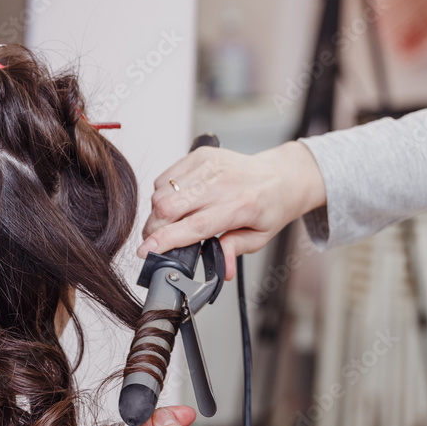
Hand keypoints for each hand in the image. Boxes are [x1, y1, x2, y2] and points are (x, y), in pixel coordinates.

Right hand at [138, 142, 326, 278]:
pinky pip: (166, 177)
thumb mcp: (260, 237)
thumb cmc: (269, 206)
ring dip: (158, 212)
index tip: (146, 251)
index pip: (194, 225)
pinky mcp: (200, 155)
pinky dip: (163, 193)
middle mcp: (223, 182)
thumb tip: (223, 270)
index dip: (166, 240)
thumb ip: (235, 251)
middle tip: (157, 240)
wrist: (280, 175)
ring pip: (162, 192)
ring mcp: (209, 165)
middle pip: (168, 207)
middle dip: (154, 228)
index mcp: (241, 206)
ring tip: (172, 221)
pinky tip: (178, 201)